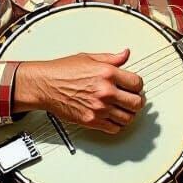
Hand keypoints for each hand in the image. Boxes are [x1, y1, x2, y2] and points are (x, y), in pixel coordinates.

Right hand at [14, 49, 144, 133]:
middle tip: (132, 99)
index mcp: (108, 73)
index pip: (137, 84)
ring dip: (128, 114)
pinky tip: (113, 118)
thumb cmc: (62, 71)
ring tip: (123, 109)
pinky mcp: (91, 120)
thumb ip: (111, 58)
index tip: (134, 87)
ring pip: (128, 118)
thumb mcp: (89, 58)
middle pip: (136, 103)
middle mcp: (106, 91)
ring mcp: (99, 108)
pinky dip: (116, 125)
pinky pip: (114, 128)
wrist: (44, 85)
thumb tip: (125, 54)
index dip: (137, 85)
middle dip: (137, 101)